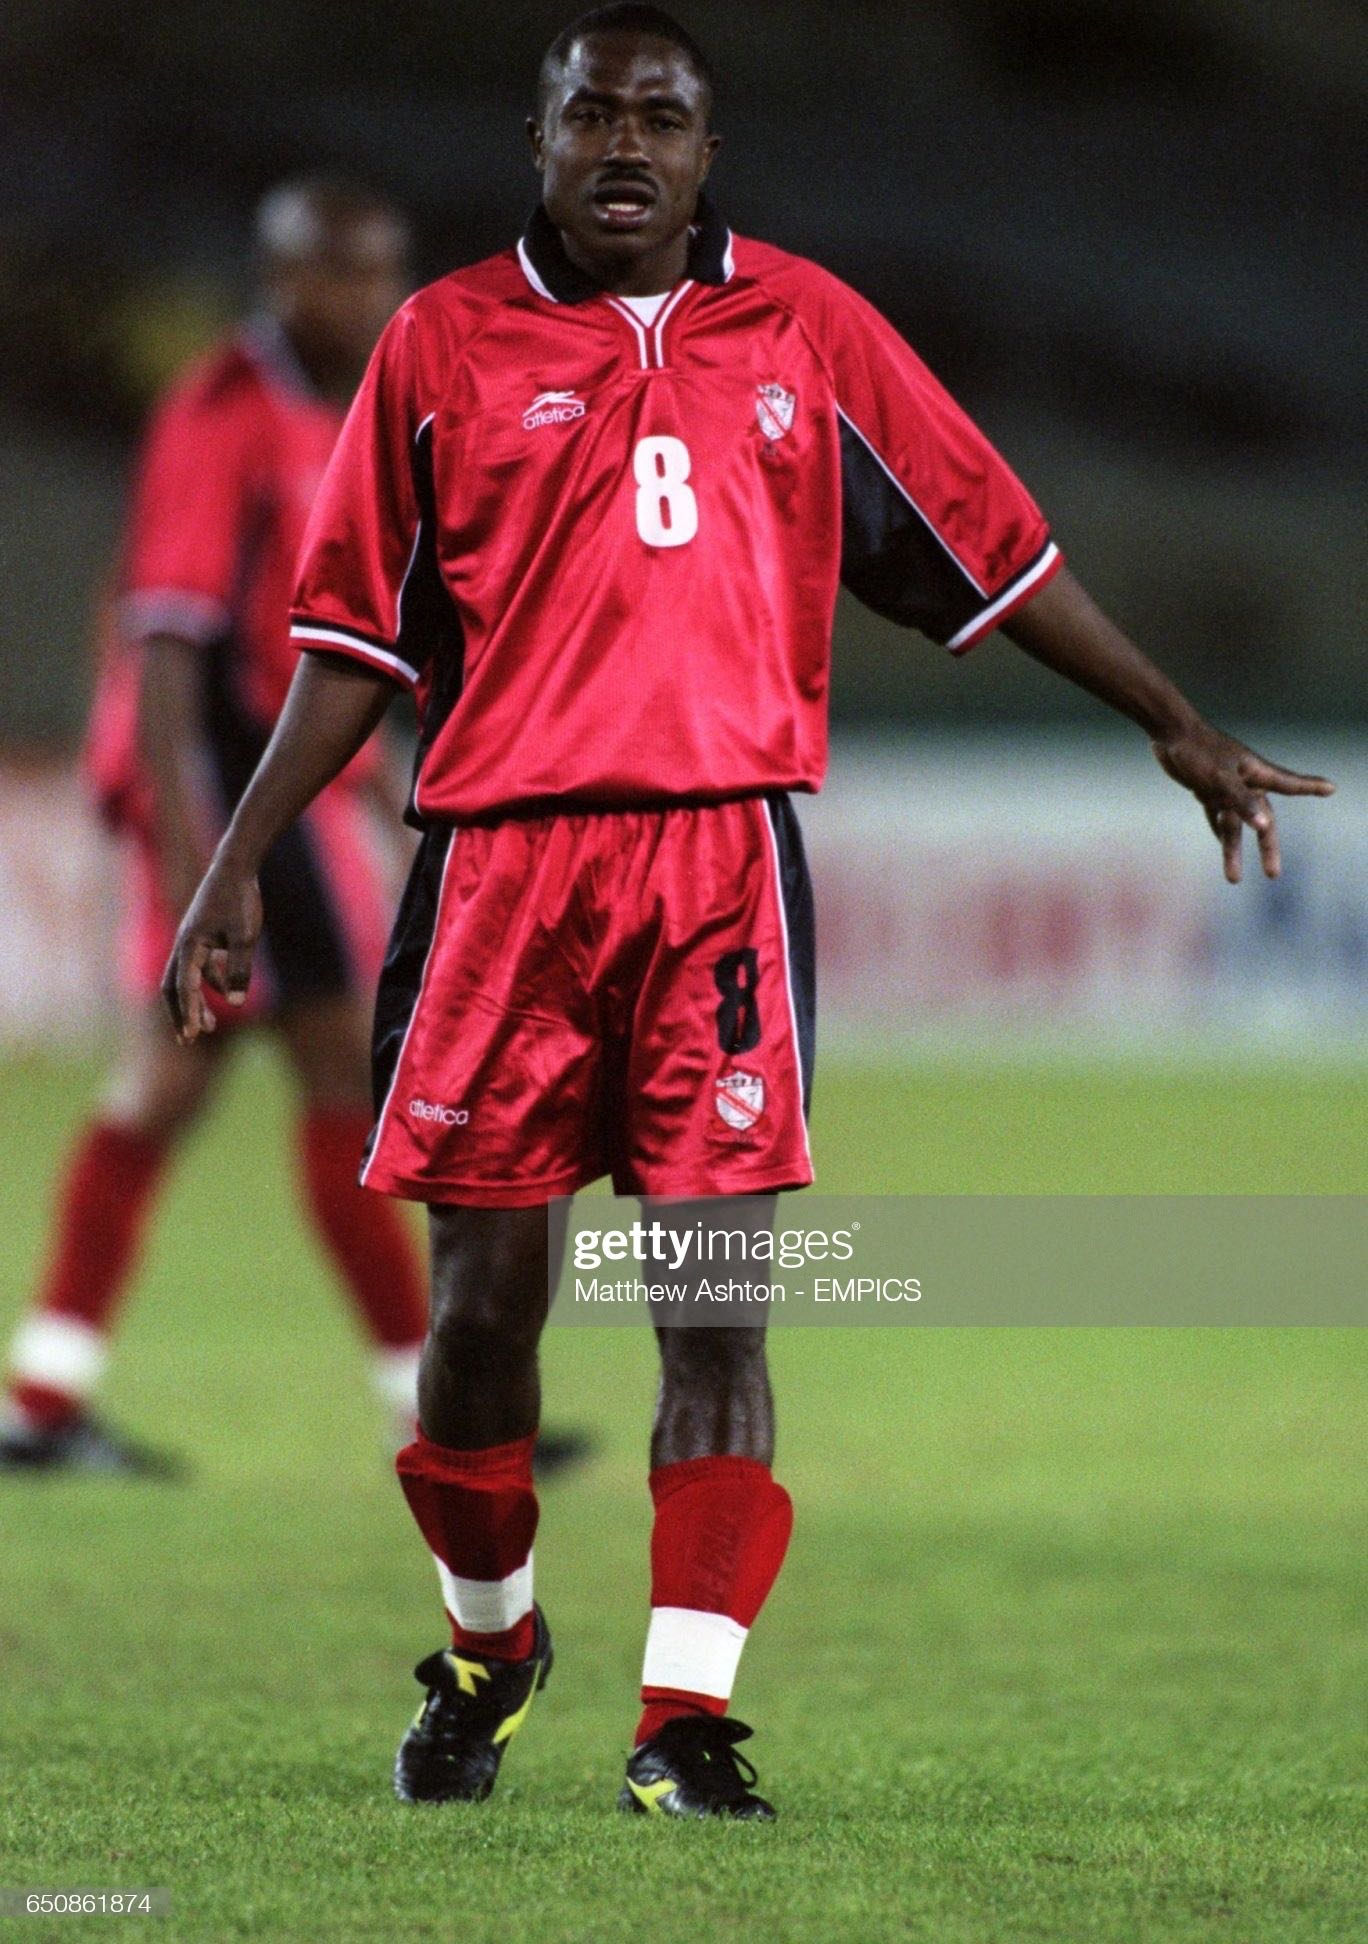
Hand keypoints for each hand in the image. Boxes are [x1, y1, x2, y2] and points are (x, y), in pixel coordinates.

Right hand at [161, 856, 263, 1040]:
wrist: (236, 866)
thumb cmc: (240, 899)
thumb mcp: (246, 936)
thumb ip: (240, 969)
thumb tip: (235, 1003)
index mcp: (189, 944)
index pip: (185, 986)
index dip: (189, 1012)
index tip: (194, 1036)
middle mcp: (184, 945)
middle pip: (173, 987)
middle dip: (180, 1014)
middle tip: (188, 1040)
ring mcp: (192, 941)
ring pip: (187, 979)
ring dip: (197, 1002)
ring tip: (210, 1028)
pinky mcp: (203, 938)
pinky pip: (201, 968)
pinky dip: (210, 982)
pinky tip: (227, 991)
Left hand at [1152, 725, 1333, 882]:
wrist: (1170, 733)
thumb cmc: (1198, 752)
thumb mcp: (1220, 779)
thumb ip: (1242, 802)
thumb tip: (1265, 825)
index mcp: (1256, 774)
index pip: (1290, 784)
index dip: (1311, 787)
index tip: (1331, 788)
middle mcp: (1246, 782)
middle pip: (1262, 819)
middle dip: (1267, 847)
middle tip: (1273, 874)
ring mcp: (1227, 787)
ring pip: (1235, 824)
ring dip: (1233, 849)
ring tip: (1234, 879)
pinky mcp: (1207, 789)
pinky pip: (1217, 815)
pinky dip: (1219, 829)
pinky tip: (1220, 843)